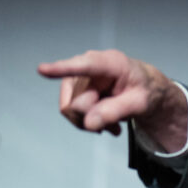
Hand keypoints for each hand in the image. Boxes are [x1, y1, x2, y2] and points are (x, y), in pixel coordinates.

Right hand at [37, 49, 187, 150]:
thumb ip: (115, 112)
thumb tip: (90, 123)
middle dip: (93, 118)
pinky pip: (71, 113)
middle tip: (115, 124)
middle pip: (76, 102)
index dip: (62, 69)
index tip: (42, 70)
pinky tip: (105, 124)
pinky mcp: (75, 88)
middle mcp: (89, 65)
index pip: (84, 66)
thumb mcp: (140, 103)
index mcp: (110, 63)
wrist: (144, 90)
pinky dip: (88, 122)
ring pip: (70, 110)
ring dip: (91, 123)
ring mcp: (80, 77)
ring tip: (113, 125)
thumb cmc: (145, 90)